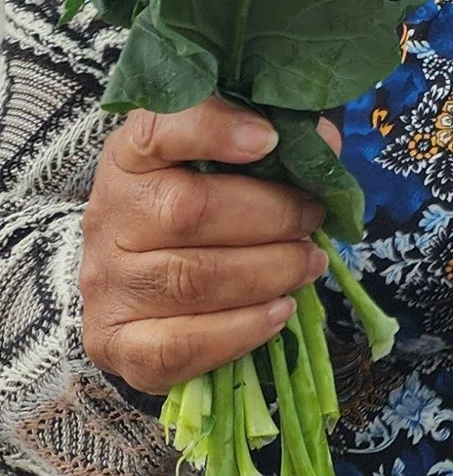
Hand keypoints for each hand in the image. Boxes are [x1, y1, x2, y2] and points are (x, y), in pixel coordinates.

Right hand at [80, 102, 334, 396]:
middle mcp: (111, 217)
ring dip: (269, 272)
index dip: (213, 129)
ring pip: (192, 280)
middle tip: (312, 219)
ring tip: (308, 264)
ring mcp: (108, 283)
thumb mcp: (220, 163)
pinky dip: (240, 331)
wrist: (134, 280)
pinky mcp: (115, 342)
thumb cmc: (192, 207)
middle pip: (189, 212)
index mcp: (132, 158)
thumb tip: (321, 141)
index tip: (268, 138)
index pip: (157, 131)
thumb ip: (268, 145)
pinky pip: (177, 346)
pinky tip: (279, 313)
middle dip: (271, 216)